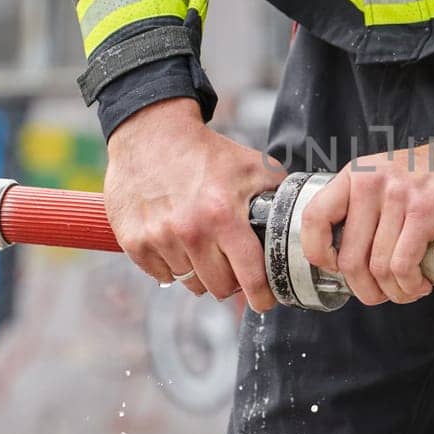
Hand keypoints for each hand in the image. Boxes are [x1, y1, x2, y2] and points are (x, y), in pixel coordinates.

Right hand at [105, 98, 283, 311]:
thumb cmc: (206, 152)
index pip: (250, 276)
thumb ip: (279, 196)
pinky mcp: (133, 241)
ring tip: (205, 249)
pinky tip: (179, 244)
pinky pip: (162, 275)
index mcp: (223, 215)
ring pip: (190, 283)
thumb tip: (300, 221)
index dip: (262, 295)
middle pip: (219, 287)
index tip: (265, 300)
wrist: (152, 134)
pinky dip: (172, 266)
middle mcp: (190, 231)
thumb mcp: (253, 167)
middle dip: (231, 282)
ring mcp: (158, 238)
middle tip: (233, 267)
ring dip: (201, 273)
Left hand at [299, 138, 433, 305]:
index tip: (337, 270)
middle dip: (364, 290)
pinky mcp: (425, 212)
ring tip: (409, 290)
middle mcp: (371, 182)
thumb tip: (347, 257)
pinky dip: (410, 285)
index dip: (318, 254)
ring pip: (377, 268)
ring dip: (393, 292)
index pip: (314, 218)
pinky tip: (421, 284)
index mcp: (357, 174)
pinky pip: (402, 265)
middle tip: (382, 295)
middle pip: (349, 258)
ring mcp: (398, 196)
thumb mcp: (390, 177)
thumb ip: (367, 205)